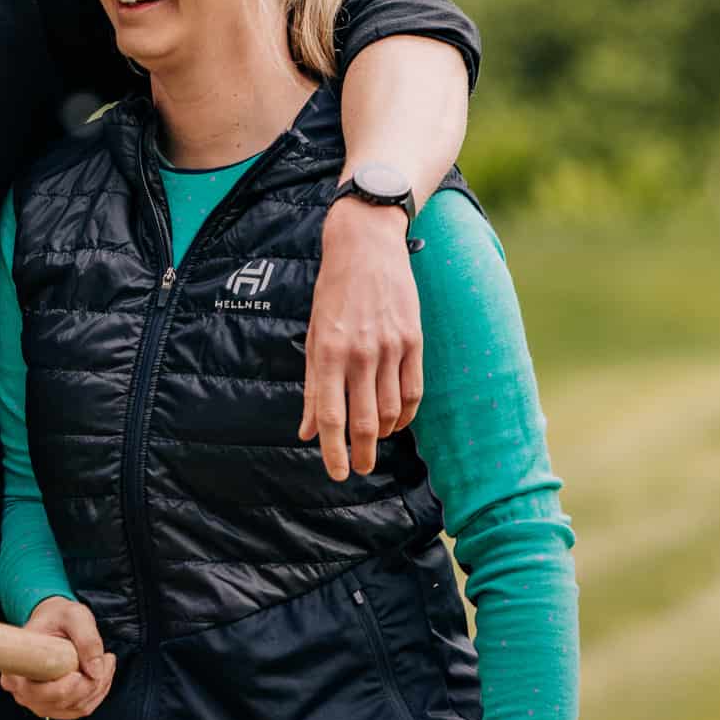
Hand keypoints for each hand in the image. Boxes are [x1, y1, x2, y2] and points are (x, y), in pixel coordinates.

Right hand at [0, 597, 113, 719]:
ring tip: (106, 661)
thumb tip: (95, 671)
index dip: (60, 689)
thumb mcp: (74, 616)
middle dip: (89, 685)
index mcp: (15, 669)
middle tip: (105, 659)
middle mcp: (23, 692)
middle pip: (60, 702)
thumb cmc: (59, 617)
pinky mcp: (56, 706)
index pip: (35, 693)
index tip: (77, 674)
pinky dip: (98, 693)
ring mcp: (39, 702)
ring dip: (98, 687)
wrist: (55, 622)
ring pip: (75, 707)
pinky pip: (81, 709)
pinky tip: (104, 673)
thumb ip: (86, 638)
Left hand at [299, 197, 422, 480]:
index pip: (330, 414)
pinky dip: (406, 414)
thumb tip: (305, 431)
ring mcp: (391, 347)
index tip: (337, 473)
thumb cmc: (333, 292)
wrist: (366, 246)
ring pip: (392, 411)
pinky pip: (413, 391)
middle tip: (359, 468)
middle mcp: (360, 353)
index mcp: (328, 351)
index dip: (333, 450)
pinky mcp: (414, 340)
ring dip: (384, 434)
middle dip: (362, 453)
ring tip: (375, 442)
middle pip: (365, 421)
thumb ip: (310, 386)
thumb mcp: (312, 335)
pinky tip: (397, 421)